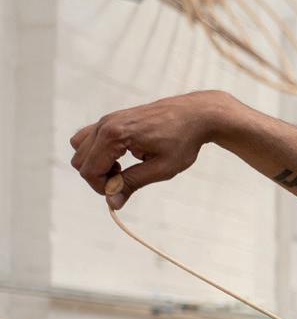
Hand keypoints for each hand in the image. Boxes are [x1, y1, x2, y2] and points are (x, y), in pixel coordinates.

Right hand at [69, 91, 231, 207]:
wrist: (194, 115)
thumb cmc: (182, 141)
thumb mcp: (161, 169)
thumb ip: (133, 184)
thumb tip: (112, 203)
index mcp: (115, 135)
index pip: (89, 171)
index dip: (103, 188)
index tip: (124, 191)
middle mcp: (105, 124)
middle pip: (80, 161)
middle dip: (98, 178)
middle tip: (126, 180)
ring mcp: (107, 119)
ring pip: (80, 149)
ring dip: (96, 164)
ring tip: (124, 169)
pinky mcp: (112, 119)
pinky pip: (90, 139)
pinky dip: (99, 153)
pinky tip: (123, 157)